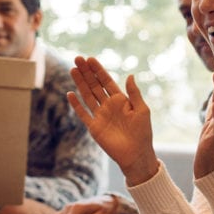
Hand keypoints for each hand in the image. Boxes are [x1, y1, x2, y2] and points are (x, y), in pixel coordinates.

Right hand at [67, 56, 158, 185]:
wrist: (136, 154)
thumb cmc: (143, 132)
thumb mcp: (142, 110)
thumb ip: (134, 93)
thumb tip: (130, 75)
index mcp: (120, 100)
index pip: (106, 81)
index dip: (98, 70)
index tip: (90, 59)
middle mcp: (108, 105)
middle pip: (94, 85)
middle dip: (86, 72)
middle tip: (78, 59)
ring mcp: (100, 115)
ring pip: (87, 95)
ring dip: (80, 83)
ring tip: (73, 70)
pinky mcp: (94, 127)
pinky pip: (83, 113)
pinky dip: (76, 104)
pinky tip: (70, 93)